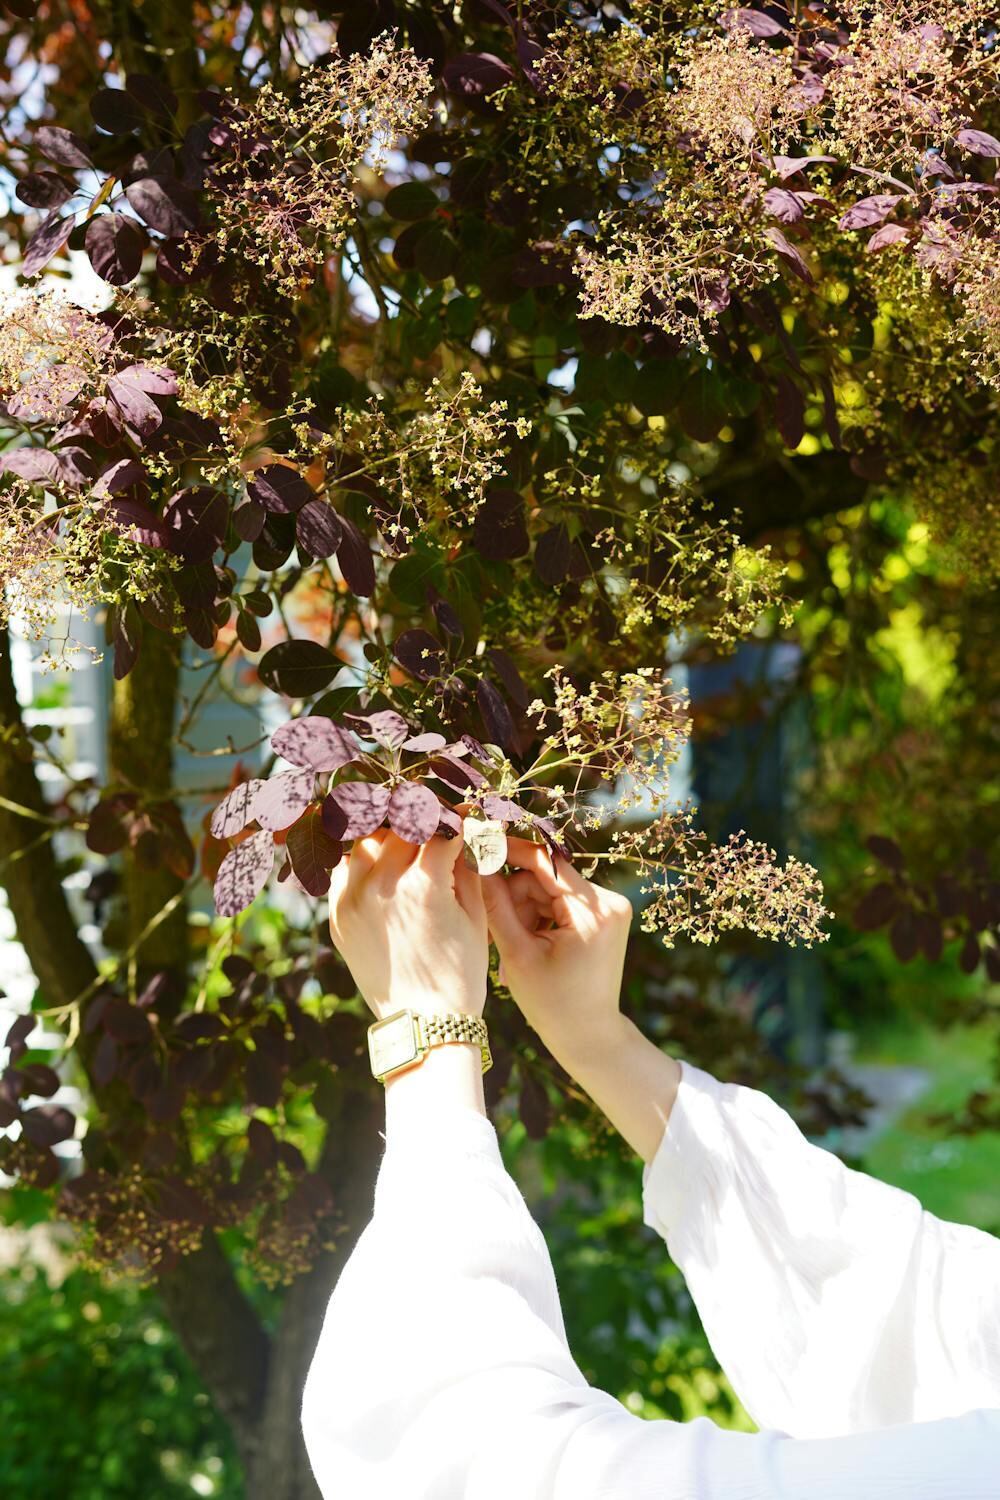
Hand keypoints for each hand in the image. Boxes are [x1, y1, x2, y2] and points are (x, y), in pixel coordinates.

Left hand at [328, 829, 487, 1021]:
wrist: (423, 1023)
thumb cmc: (460, 972)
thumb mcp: (475, 915)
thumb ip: (468, 864)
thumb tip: (468, 827)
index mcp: (423, 884)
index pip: (440, 827)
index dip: (457, 818)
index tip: (465, 814)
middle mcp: (381, 885)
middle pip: (402, 826)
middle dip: (424, 821)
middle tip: (437, 824)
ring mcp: (353, 900)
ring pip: (368, 841)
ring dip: (389, 837)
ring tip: (406, 844)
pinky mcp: (338, 915)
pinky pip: (344, 870)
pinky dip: (363, 862)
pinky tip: (381, 869)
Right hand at [481, 838, 632, 1066]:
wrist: (588, 1036)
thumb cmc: (551, 1004)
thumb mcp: (517, 953)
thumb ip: (495, 904)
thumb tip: (475, 861)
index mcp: (594, 911)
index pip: (545, 862)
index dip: (508, 852)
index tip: (477, 845)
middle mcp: (610, 902)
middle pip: (546, 877)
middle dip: (515, 896)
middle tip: (497, 927)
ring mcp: (610, 909)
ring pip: (550, 889)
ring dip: (524, 909)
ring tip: (514, 944)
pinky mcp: (604, 917)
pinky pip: (561, 902)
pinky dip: (539, 917)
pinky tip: (528, 942)